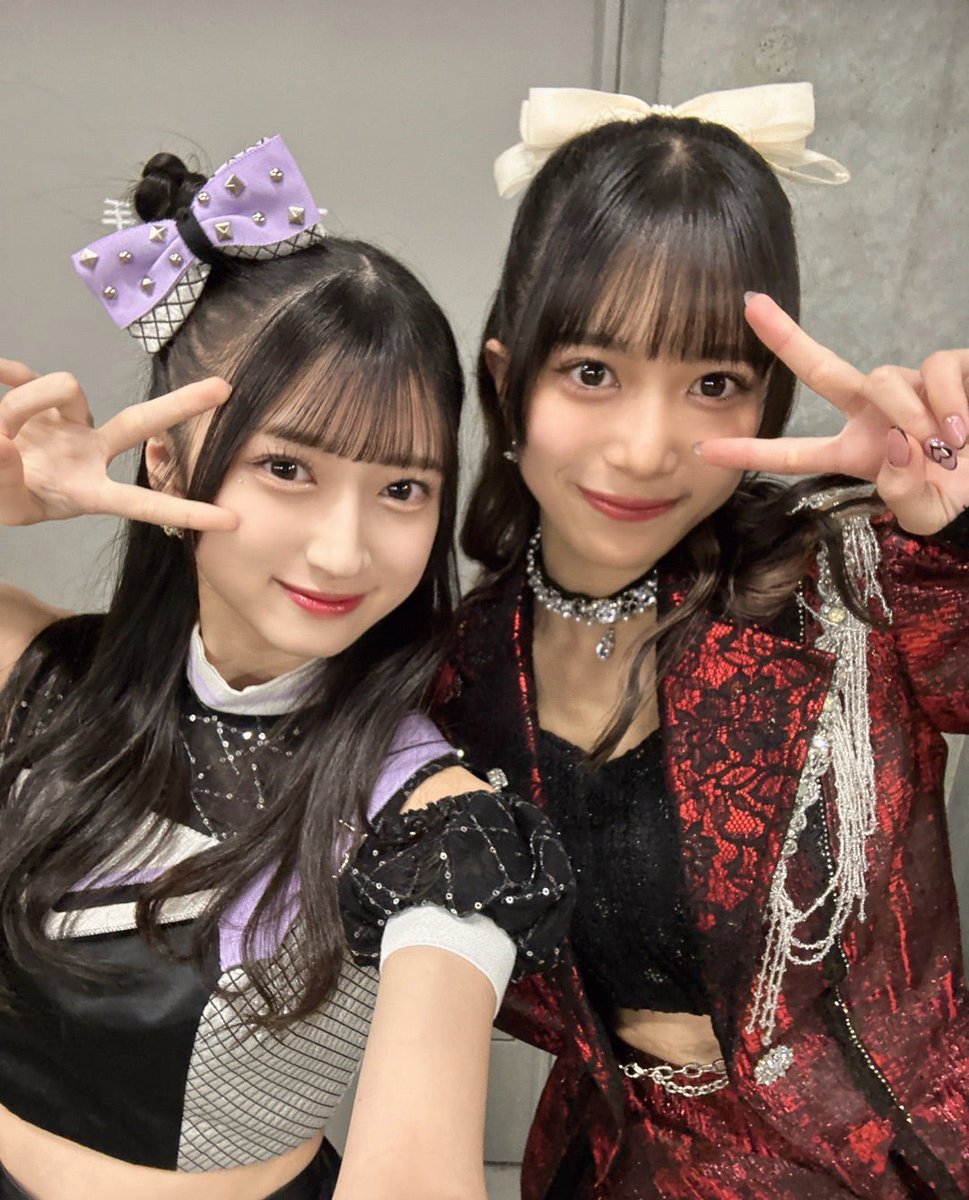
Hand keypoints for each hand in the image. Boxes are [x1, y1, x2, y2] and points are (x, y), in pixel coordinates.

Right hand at [0, 358, 237, 530]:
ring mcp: (68, 424)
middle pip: (141, 422)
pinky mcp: (39, 400)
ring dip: (24, 406)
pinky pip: (26, 375)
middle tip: (225, 387)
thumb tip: (7, 442)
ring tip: (0, 433)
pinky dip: (9, 374)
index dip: (186, 513)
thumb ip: (5, 483)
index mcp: (89, 491)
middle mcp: (89, 451)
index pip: (144, 504)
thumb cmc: (7, 496)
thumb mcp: (7, 506)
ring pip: (63, 390)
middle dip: (182, 405)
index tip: (232, 521)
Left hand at [696, 295, 968, 534]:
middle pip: (822, 368)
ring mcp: (911, 386)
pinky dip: (946, 400)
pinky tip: (962, 427)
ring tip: (942, 446)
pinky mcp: (950, 367)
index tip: (703, 447)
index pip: (794, 452)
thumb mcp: (928, 511)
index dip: (750, 452)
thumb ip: (905, 496)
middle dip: (785, 336)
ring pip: (885, 378)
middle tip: (750, 305)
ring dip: (909, 415)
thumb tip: (893, 448)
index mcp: (857, 450)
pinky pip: (935, 368)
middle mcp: (876, 412)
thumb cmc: (962, 492)